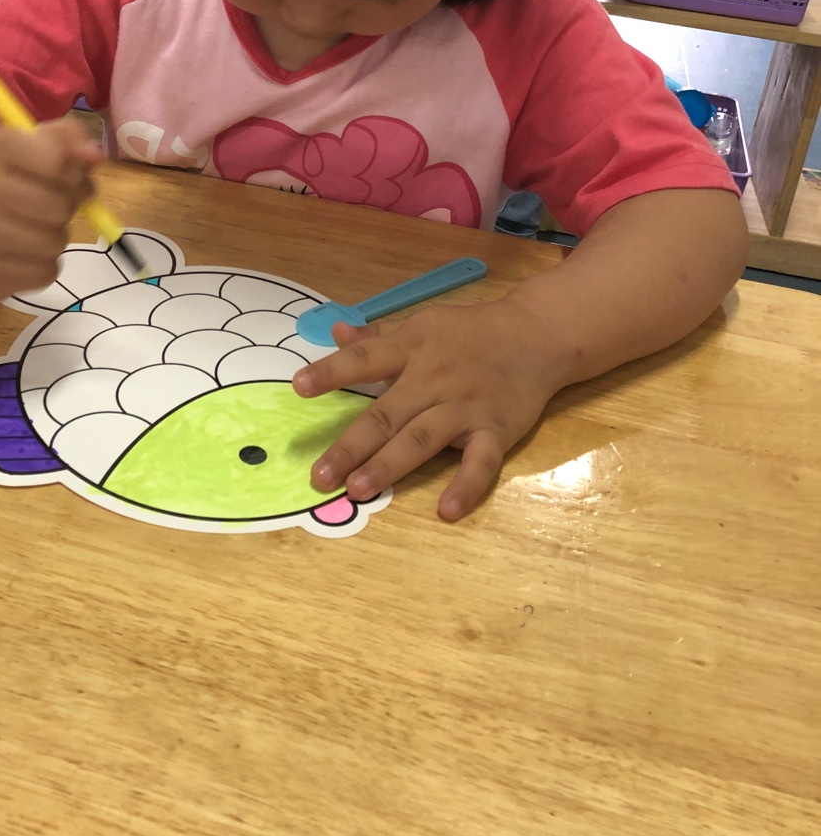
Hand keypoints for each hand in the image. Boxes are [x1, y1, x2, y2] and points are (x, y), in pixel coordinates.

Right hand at [0, 116, 103, 298]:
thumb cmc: (6, 173)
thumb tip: (96, 156)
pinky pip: (46, 274)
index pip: (57, 160)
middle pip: (60, 206)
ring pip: (56, 243)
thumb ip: (69, 139)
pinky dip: (45, 263)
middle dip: (67, 205)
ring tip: (35, 225)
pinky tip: (24, 249)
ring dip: (56, 235)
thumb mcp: (31, 141)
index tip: (61, 171)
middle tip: (52, 202)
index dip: (72, 168)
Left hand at [292, 299, 555, 520]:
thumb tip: (336, 332)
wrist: (536, 335)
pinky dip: (466, 486)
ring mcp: (465, 406)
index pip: (364, 359)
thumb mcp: (423, 324)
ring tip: (357, 489)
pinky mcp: (496, 430)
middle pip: (386, 414)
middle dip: (350, 446)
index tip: (299, 387)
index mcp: (412, 348)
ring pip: (422, 439)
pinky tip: (446, 511)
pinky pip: (481, 462)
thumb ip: (379, 336)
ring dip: (389, 465)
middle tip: (319, 477)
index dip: (331, 372)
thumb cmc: (470, 332)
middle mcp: (434, 378)